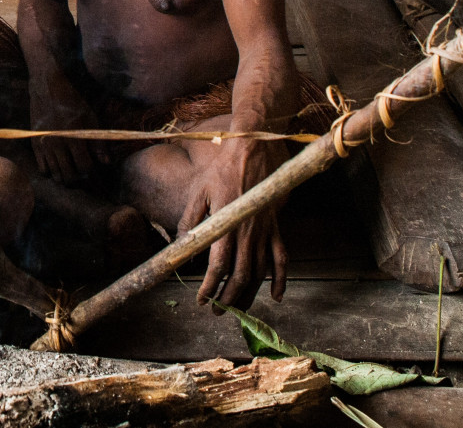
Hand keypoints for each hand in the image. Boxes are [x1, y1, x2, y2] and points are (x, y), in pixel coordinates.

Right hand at [29, 84, 108, 185]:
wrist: (47, 89)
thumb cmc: (72, 103)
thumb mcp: (90, 119)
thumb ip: (98, 143)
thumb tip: (106, 163)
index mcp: (74, 136)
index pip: (84, 167)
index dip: (91, 172)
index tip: (93, 169)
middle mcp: (58, 143)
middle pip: (69, 176)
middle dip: (79, 179)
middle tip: (82, 174)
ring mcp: (45, 145)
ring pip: (56, 175)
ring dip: (65, 178)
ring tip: (71, 172)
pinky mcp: (35, 144)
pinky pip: (42, 169)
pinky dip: (51, 172)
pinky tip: (58, 165)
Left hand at [182, 139, 286, 309]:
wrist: (252, 151)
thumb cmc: (222, 170)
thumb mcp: (199, 192)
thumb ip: (190, 220)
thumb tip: (181, 244)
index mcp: (227, 225)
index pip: (218, 266)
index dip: (210, 286)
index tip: (201, 299)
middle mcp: (248, 234)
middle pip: (240, 276)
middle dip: (228, 298)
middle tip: (218, 311)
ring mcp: (265, 232)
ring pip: (259, 274)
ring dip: (249, 295)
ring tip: (238, 309)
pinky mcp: (276, 228)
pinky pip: (282, 259)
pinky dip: (281, 279)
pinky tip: (276, 296)